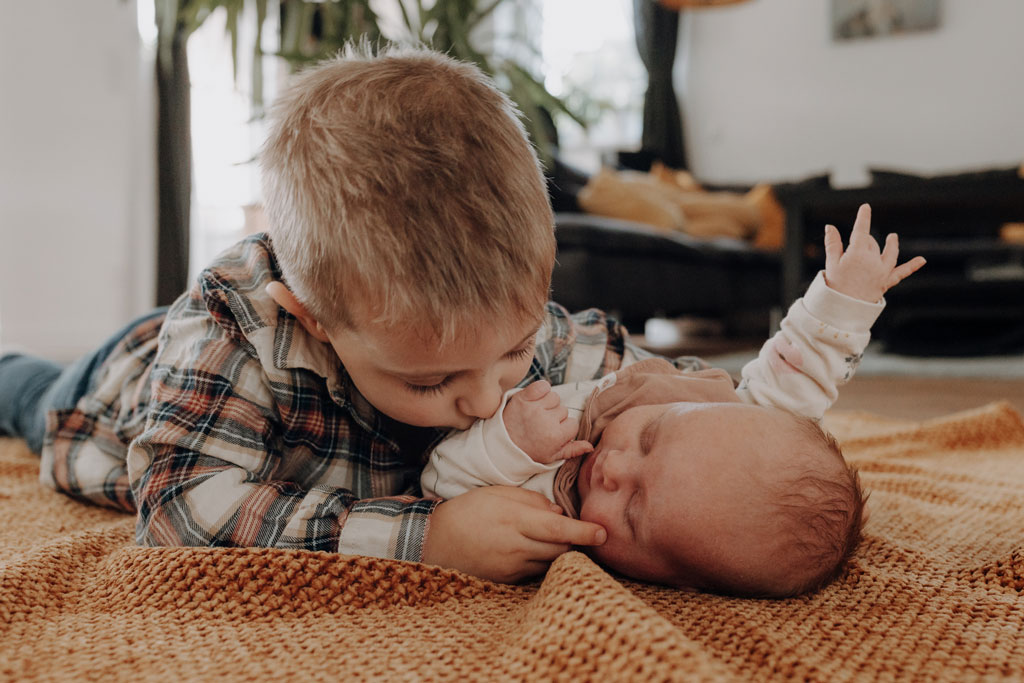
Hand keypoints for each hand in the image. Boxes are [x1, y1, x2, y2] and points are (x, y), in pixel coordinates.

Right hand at [421, 486, 606, 582]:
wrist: (436, 542)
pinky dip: (542, 562)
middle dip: (575, 542)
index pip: (559, 529)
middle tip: (579, 532)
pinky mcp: (508, 580)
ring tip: (554, 541)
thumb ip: (532, 501)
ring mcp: (512, 567)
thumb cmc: (469, 511)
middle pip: (561, 549)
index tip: (603, 533)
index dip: (584, 532)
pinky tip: (534, 552)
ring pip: (551, 563)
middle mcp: (516, 546)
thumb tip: (559, 514)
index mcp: (515, 520)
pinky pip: (536, 573)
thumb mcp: (498, 493)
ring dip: (559, 553)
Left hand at [503, 380, 592, 463]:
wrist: (501, 446)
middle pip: (563, 410)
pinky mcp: (523, 398)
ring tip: (537, 413)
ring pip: (554, 397)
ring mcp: (534, 408)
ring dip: (548, 403)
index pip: (573, 423)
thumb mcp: (551, 457)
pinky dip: (541, 389)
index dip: (564, 428)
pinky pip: (542, 386)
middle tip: (542, 425)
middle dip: (555, 416)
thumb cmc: (528, 452)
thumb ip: (572, 450)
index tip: (554, 432)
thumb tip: (590, 446)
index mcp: (556, 436)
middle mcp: (546, 421)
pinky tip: (536, 398)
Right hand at [823, 204, 926, 302]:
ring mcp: (882, 271)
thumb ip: (832, 244)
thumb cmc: (835, 286)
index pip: (861, 231)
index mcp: (857, 253)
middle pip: (871, 243)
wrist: (844, 309)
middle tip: (852, 247)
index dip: (863, 218)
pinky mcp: (887, 281)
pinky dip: (912, 266)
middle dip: (864, 240)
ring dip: (892, 244)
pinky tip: (922, 260)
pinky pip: (901, 272)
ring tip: (893, 237)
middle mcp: (873, 260)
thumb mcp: (831, 263)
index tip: (866, 207)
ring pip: (889, 252)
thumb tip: (830, 226)